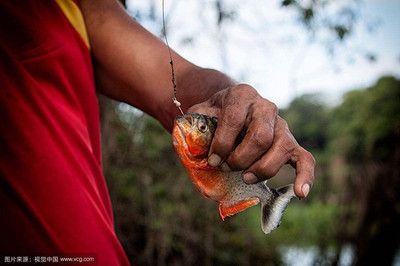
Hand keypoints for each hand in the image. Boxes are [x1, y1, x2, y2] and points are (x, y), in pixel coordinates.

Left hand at [188, 84, 314, 197]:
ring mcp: (281, 124)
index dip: (222, 144)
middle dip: (241, 158)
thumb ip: (195, 126)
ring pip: (282, 148)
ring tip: (246, 179)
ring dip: (263, 169)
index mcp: (242, 95)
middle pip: (261, 136)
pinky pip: (305, 158)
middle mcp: (265, 107)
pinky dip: (305, 176)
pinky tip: (299, 193)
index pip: (234, 119)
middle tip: (227, 168)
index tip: (212, 161)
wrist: (231, 108)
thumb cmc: (214, 115)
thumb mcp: (199, 113)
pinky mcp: (291, 142)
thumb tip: (197, 149)